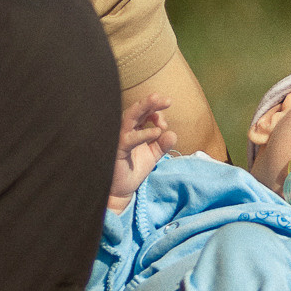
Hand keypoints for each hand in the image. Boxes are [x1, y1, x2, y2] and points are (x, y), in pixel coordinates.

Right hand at [108, 93, 176, 208]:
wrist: (122, 190)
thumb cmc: (133, 170)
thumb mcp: (153, 155)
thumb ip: (162, 144)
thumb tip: (173, 134)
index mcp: (133, 130)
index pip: (144, 113)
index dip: (156, 112)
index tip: (166, 124)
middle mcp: (125, 130)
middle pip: (136, 110)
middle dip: (151, 102)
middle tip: (167, 100)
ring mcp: (119, 138)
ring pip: (129, 117)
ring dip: (144, 108)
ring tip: (157, 100)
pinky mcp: (118, 149)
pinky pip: (130, 138)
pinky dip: (143, 134)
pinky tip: (157, 131)